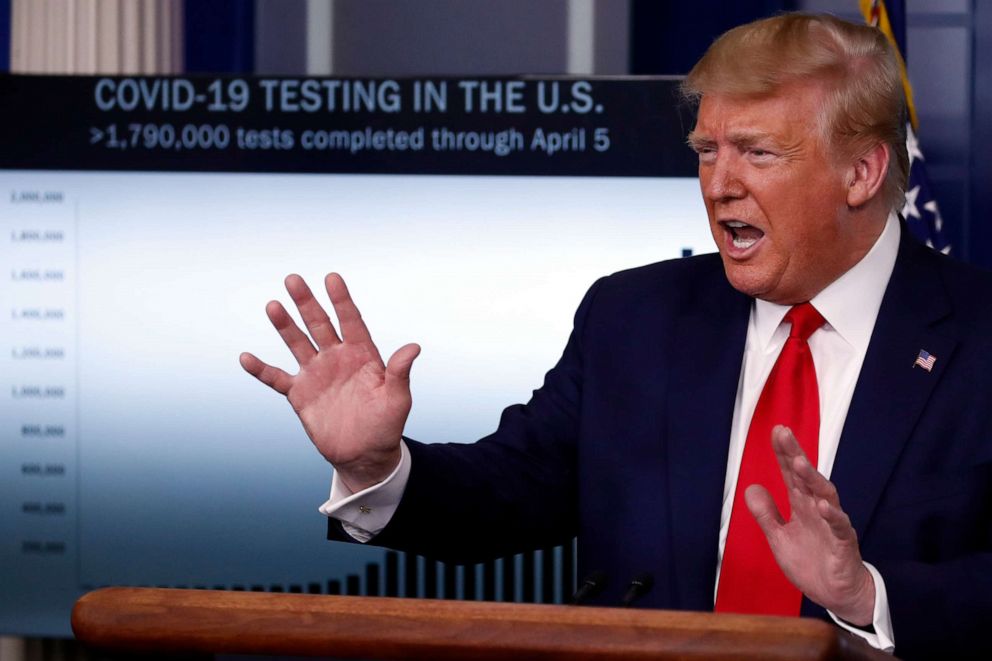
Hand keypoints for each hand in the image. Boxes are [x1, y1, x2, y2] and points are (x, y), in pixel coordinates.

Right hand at [240, 273, 419, 491]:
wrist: (365, 455)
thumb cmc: (387, 425)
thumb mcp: (397, 399)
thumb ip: (400, 373)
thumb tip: (414, 347)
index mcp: (362, 355)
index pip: (351, 321)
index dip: (342, 300)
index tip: (332, 278)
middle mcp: (337, 359)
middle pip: (320, 325)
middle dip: (307, 303)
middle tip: (293, 279)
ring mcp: (317, 374)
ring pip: (297, 344)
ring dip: (285, 326)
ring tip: (273, 305)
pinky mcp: (300, 394)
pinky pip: (277, 379)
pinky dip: (261, 369)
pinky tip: (245, 357)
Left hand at [745, 425, 875, 624]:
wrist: (835, 594)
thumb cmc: (811, 563)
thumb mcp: (779, 538)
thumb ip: (766, 514)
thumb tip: (750, 487)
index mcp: (801, 506)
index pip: (790, 474)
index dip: (783, 453)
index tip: (776, 431)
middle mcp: (817, 509)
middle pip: (806, 477)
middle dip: (795, 454)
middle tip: (784, 433)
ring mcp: (831, 524)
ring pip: (825, 495)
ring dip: (813, 479)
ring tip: (800, 463)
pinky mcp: (843, 543)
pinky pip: (840, 526)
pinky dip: (832, 516)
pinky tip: (823, 505)